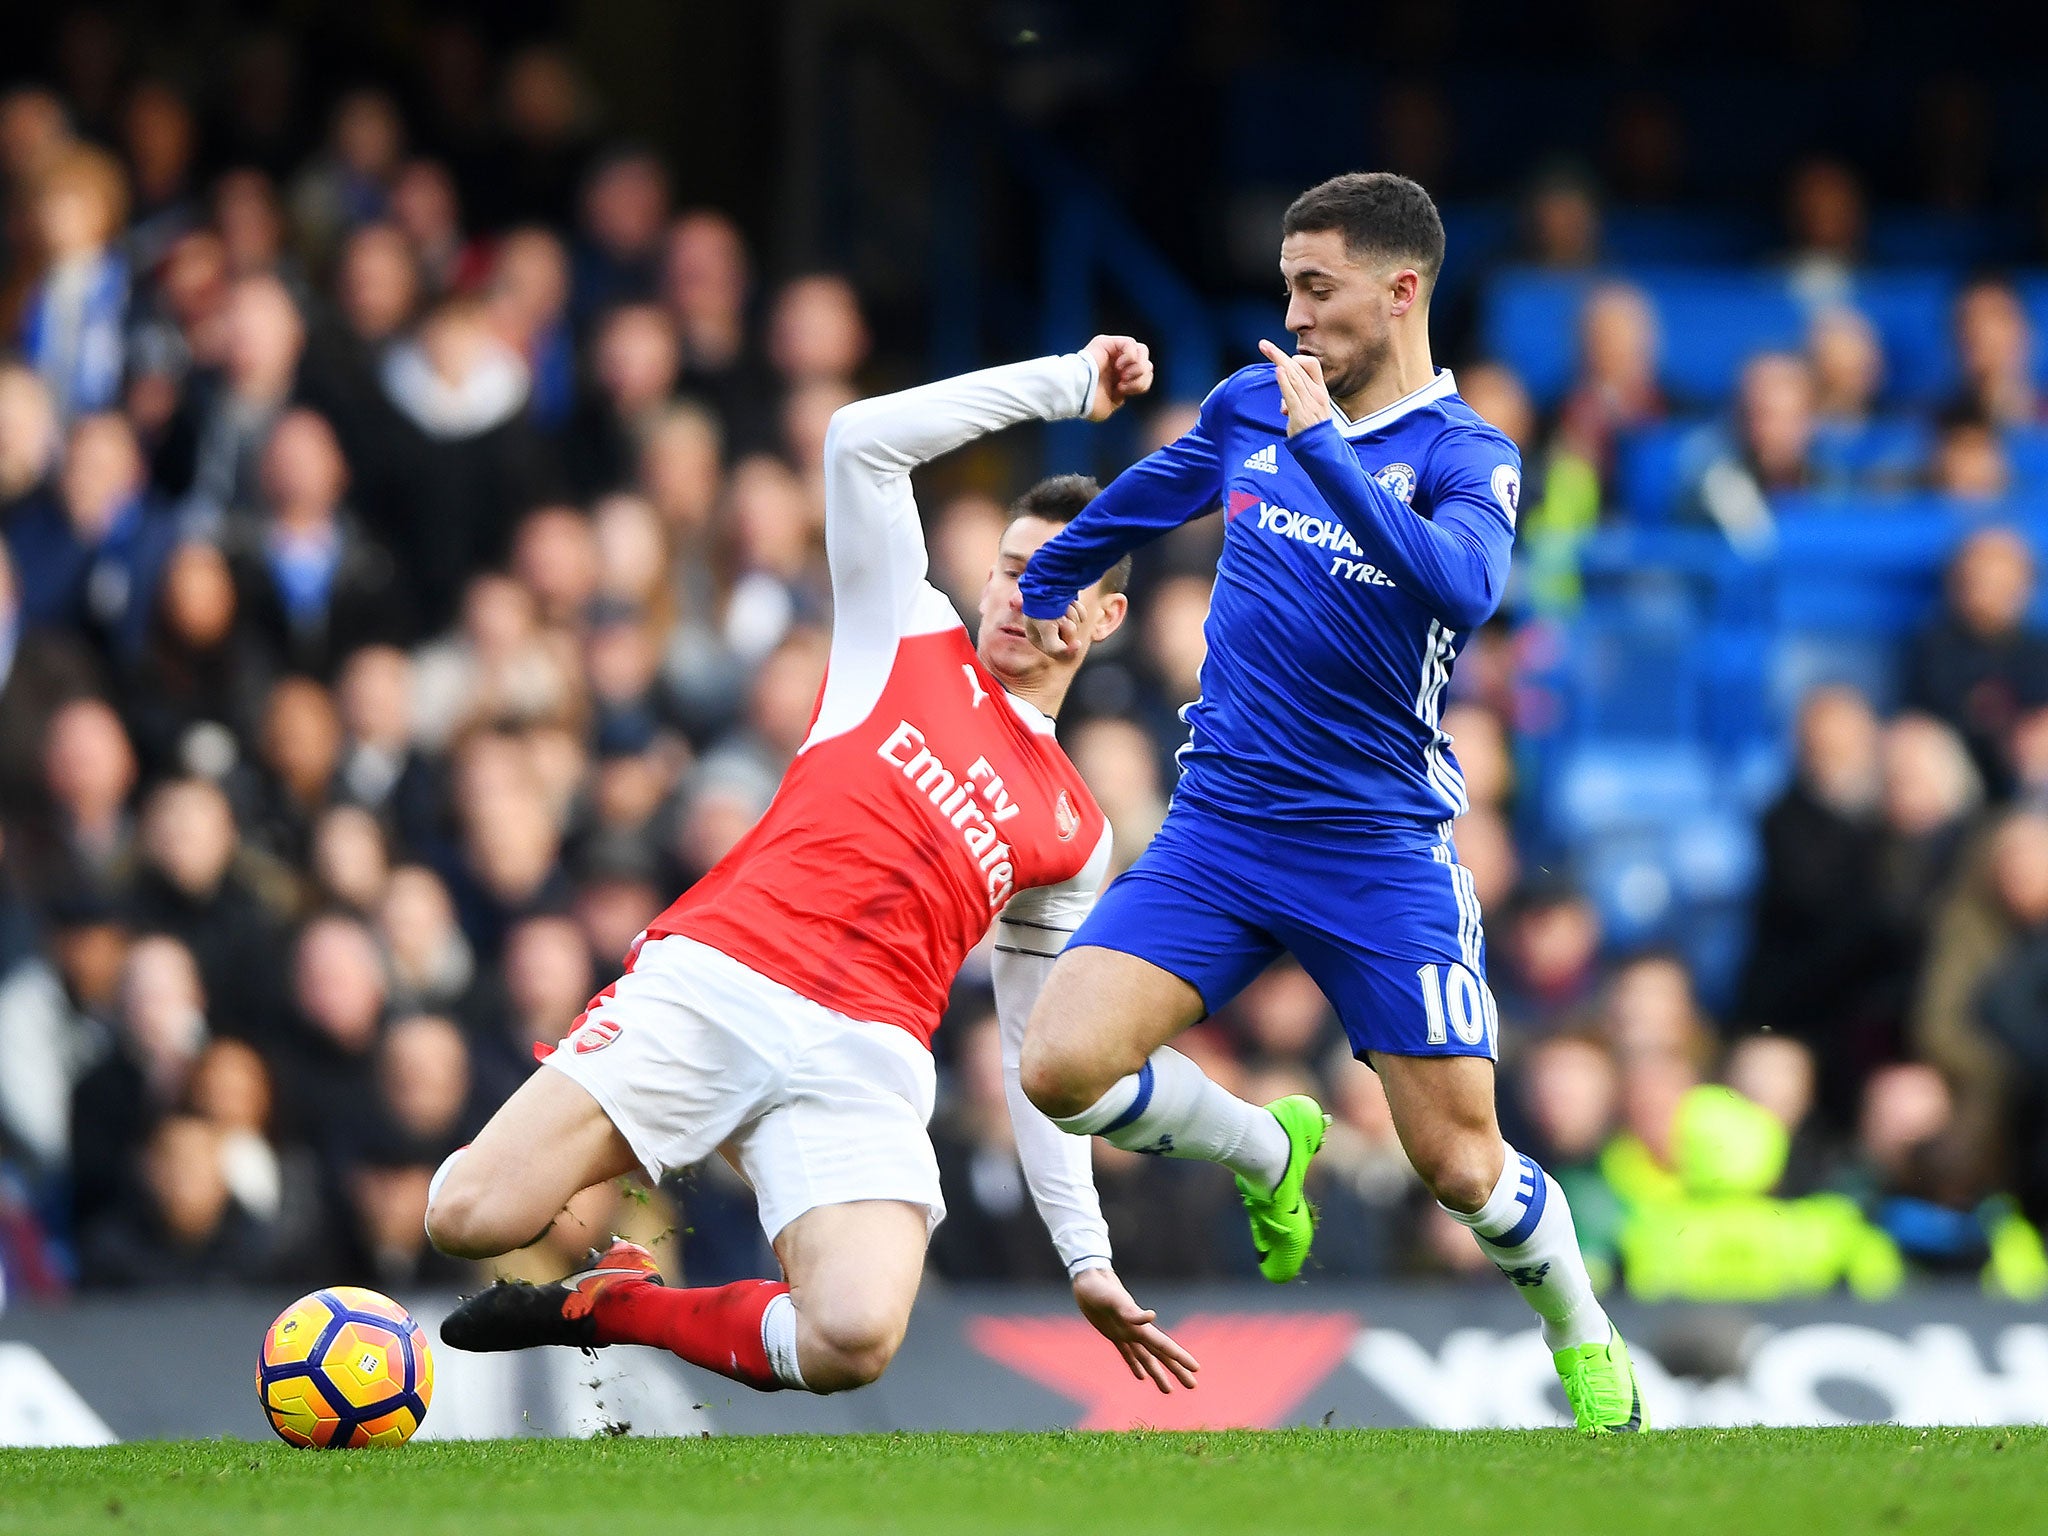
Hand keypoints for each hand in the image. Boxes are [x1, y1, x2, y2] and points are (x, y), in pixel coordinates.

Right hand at [1022, 602, 1083, 659]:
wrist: (1051, 579)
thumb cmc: (1044, 606)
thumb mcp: (1047, 631)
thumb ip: (1057, 649)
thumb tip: (1073, 649)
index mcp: (1035, 636)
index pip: (1055, 652)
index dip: (1066, 649)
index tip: (1077, 644)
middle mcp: (1044, 628)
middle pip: (1066, 639)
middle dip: (1068, 626)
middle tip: (1062, 617)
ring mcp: (1056, 617)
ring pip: (1074, 625)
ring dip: (1072, 615)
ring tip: (1064, 606)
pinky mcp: (1066, 607)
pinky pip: (1080, 615)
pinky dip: (1078, 609)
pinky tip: (1070, 602)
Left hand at [1072, 1266, 1199, 1392]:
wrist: (1088, 1277)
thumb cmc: (1099, 1288)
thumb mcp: (1112, 1300)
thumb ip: (1131, 1311)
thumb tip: (1152, 1315)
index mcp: (1138, 1326)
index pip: (1164, 1345)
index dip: (1180, 1357)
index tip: (1196, 1369)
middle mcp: (1136, 1331)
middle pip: (1161, 1355)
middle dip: (1177, 1370)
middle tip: (1193, 1386)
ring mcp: (1125, 1333)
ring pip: (1146, 1358)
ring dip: (1158, 1374)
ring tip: (1169, 1391)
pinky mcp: (1112, 1333)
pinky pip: (1127, 1353)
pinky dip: (1135, 1365)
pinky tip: (1141, 1377)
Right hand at [1081, 335, 1153, 421]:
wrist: (1076, 394)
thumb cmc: (1088, 402)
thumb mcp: (1111, 404)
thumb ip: (1123, 395)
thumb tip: (1130, 385)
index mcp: (1119, 376)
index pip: (1145, 374)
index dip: (1141, 384)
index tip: (1123, 392)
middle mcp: (1117, 361)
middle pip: (1147, 363)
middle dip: (1140, 377)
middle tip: (1123, 384)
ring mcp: (1113, 350)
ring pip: (1142, 350)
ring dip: (1137, 367)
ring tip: (1123, 375)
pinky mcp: (1107, 342)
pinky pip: (1131, 343)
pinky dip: (1130, 357)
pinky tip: (1118, 366)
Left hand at [1258, 339, 1331, 437]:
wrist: (1323, 450)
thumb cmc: (1314, 431)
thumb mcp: (1309, 409)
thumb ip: (1297, 400)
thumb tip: (1282, 402)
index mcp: (1320, 389)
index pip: (1310, 365)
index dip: (1293, 358)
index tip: (1278, 357)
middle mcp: (1316, 393)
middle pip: (1298, 367)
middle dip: (1278, 354)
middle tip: (1263, 345)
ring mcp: (1310, 402)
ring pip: (1294, 376)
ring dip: (1279, 360)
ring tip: (1266, 349)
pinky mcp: (1302, 413)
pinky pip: (1293, 394)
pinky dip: (1285, 381)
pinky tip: (1278, 370)